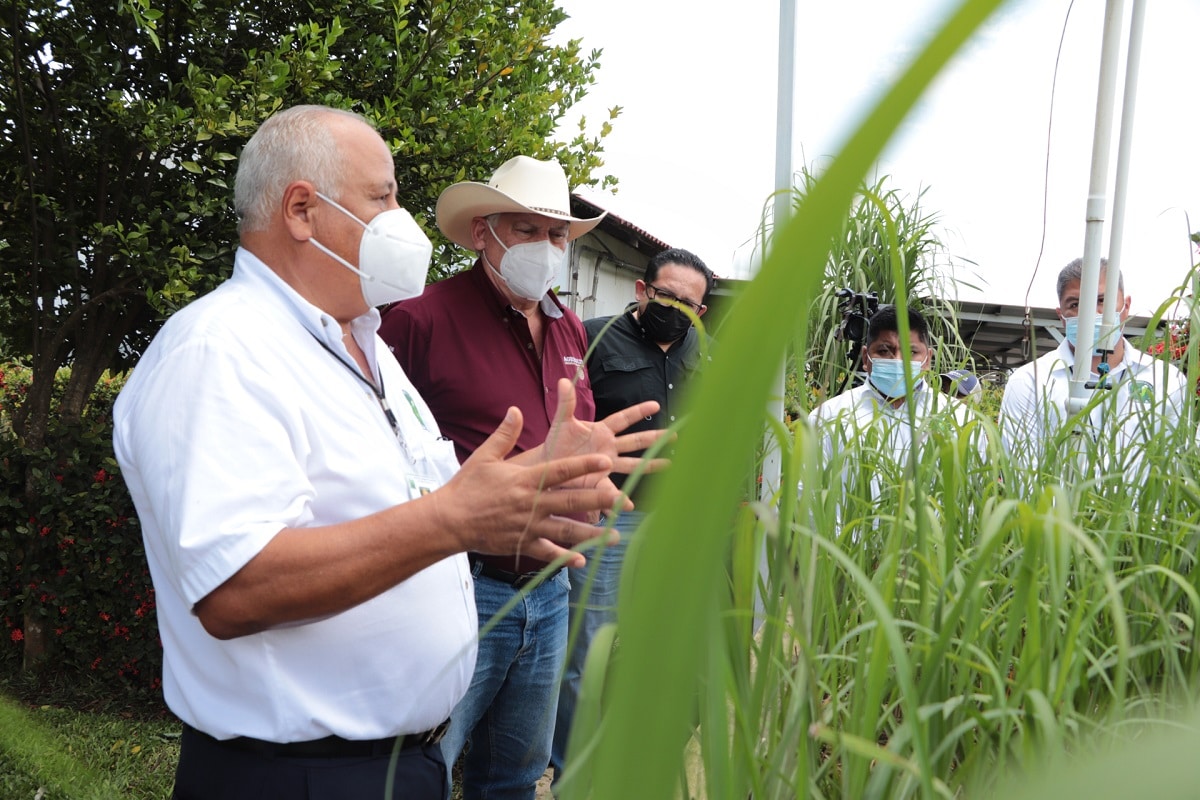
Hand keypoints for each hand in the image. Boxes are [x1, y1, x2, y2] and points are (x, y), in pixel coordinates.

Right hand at [435, 404, 621, 567]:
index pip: (560, 471)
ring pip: (566, 530)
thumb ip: (504, 435)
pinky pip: (547, 552)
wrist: (448, 521)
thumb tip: (515, 409)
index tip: (606, 461)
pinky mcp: (522, 544)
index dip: (584, 465)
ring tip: (614, 535)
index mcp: (524, 480)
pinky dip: (564, 558)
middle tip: (623, 500)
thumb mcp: (484, 457)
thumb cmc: (466, 487)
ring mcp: (528, 526)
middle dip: (599, 500)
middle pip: (571, 501)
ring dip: (592, 534)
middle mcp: (531, 504)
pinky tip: (582, 560)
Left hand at [536, 378, 670, 486]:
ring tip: (670, 465)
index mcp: (601, 431)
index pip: (623, 419)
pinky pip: (611, 490)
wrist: (546, 466)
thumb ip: (566, 403)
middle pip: (636, 441)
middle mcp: (609, 448)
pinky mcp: (599, 482)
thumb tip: (565, 380)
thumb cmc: (556, 443)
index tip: (656, 404)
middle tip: (675, 435)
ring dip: (651, 465)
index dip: (638, 412)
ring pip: (633, 464)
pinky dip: (620, 498)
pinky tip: (629, 505)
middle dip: (655, 438)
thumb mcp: (562, 422)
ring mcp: (607, 465)